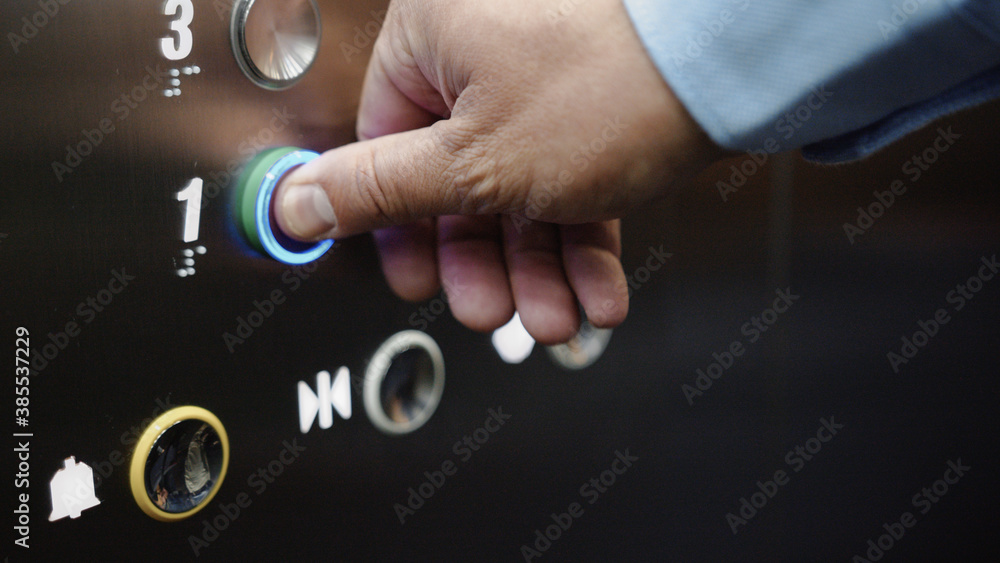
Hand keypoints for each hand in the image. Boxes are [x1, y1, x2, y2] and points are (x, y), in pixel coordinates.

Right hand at [274, 0, 722, 343]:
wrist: (734, 62)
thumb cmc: (606, 87)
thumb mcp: (471, 163)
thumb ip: (377, 192)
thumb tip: (291, 205)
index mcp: (430, 40)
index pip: (387, 147)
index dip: (404, 228)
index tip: (419, 279)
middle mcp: (484, 52)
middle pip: (459, 180)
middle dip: (485, 262)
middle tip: (496, 312)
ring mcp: (546, 81)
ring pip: (521, 190)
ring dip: (538, 265)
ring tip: (557, 318)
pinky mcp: (597, 108)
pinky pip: (572, 181)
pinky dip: (582, 239)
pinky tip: (597, 293)